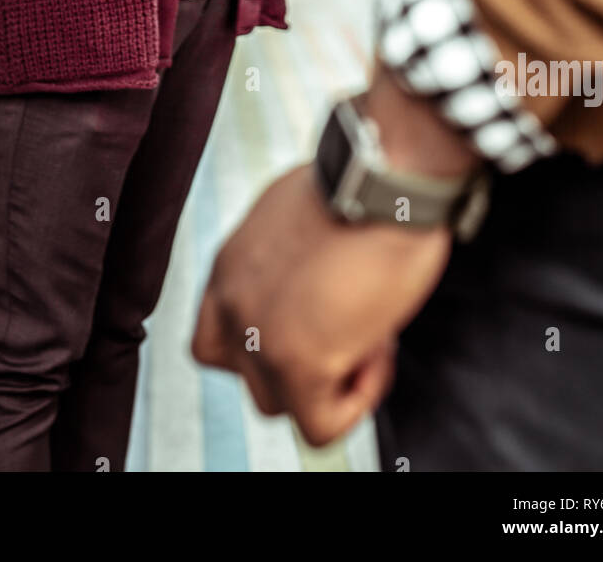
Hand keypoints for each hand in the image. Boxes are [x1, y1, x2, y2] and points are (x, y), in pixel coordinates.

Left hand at [191, 163, 451, 446]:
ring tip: (371, 327)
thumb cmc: (362, 181)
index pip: (218, 336)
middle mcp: (229, 299)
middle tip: (351, 320)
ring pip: (282, 404)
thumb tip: (310, 286)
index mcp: (230, 264)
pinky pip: (320, 427)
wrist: (384, 175)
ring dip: (331, 379)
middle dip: (304, 359)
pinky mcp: (295, 362)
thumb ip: (285, 260)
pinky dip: (357, 400)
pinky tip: (380, 347)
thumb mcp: (301, 214)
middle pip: (249, 375)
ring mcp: (256, 334)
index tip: (319, 312)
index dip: (270, 340)